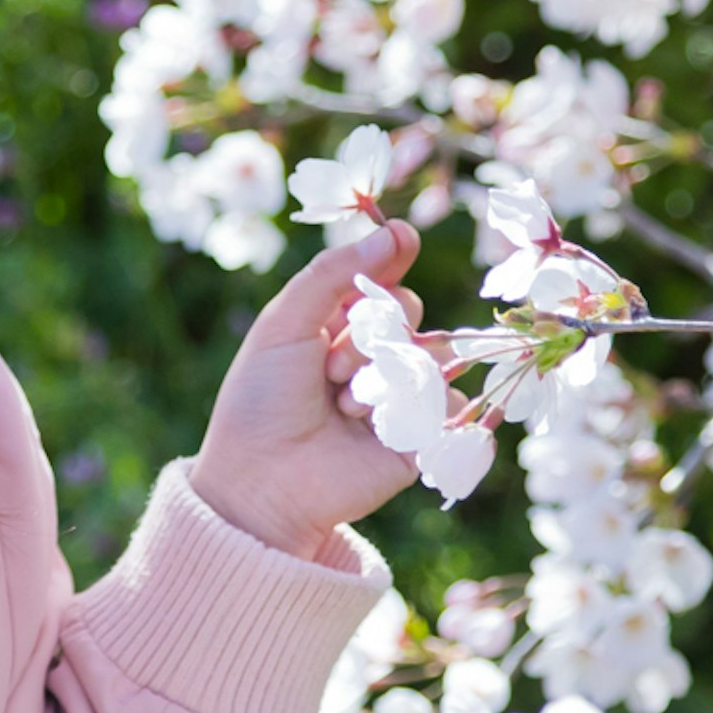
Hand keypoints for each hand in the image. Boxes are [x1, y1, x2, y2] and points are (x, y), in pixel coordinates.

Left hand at [190, 224, 427, 561]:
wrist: (263, 480)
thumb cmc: (261, 401)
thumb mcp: (284, 323)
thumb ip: (334, 273)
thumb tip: (396, 232)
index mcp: (333, 324)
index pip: (378, 276)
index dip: (390, 259)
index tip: (400, 243)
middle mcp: (369, 355)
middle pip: (407, 309)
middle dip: (370, 331)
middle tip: (329, 368)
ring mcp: (396, 394)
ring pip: (430, 351)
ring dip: (384, 372)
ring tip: (343, 405)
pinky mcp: (420, 435)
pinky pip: (451, 400)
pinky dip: (417, 405)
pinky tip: (373, 425)